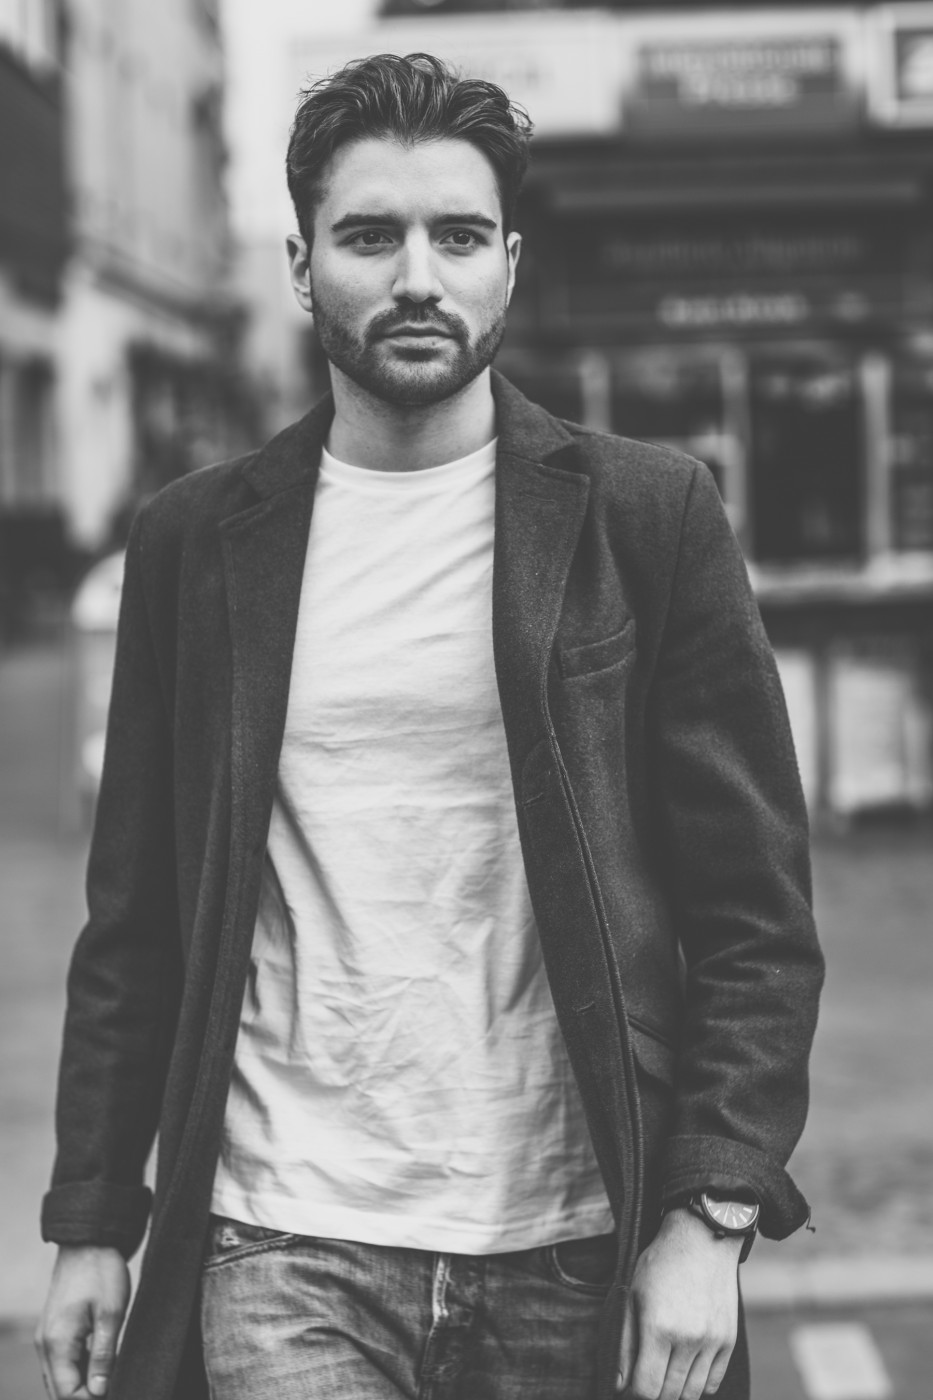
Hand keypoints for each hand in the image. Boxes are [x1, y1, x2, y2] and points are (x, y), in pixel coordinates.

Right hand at [35, 1245, 129, 1397]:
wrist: (88, 1240)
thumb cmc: (102, 1271)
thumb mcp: (112, 1312)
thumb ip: (104, 1355)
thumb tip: (100, 1392)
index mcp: (57, 1343)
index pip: (67, 1395)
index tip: (116, 1392)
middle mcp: (46, 1345)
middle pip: (60, 1391)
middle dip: (86, 1397)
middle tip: (115, 1387)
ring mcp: (47, 1337)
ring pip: (60, 1379)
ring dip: (82, 1385)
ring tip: (111, 1378)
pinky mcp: (54, 1330)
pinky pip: (62, 1363)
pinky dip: (78, 1371)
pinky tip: (101, 1365)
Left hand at [616, 1207, 739, 1399]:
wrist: (702, 1240)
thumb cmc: (661, 1264)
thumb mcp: (632, 1295)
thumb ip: (624, 1343)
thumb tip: (619, 1384)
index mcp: (658, 1327)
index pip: (646, 1388)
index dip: (634, 1393)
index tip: (629, 1386)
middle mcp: (688, 1339)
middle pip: (669, 1394)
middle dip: (653, 1393)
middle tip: (645, 1378)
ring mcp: (712, 1341)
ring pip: (691, 1393)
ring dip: (675, 1391)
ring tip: (663, 1375)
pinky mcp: (728, 1340)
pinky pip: (712, 1382)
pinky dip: (697, 1384)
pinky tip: (684, 1369)